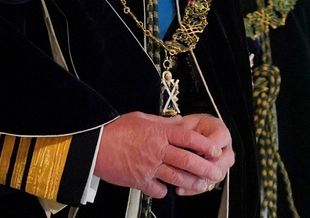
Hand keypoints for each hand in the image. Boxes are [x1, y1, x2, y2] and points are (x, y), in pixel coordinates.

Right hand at [94, 111, 227, 198]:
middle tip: (215, 172)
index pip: (188, 138)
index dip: (204, 144)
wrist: (94, 146)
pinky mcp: (139, 180)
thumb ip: (162, 123)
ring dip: (191, 183)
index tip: (214, 149)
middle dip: (205, 168)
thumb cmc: (115, 130)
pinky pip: (158, 189)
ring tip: (201, 185)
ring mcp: (148, 167)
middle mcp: (156, 150)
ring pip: (177, 177)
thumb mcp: (141, 118)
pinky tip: (167, 189)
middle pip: (187, 160)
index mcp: (158, 133)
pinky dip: (165, 190)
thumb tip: (179, 123)